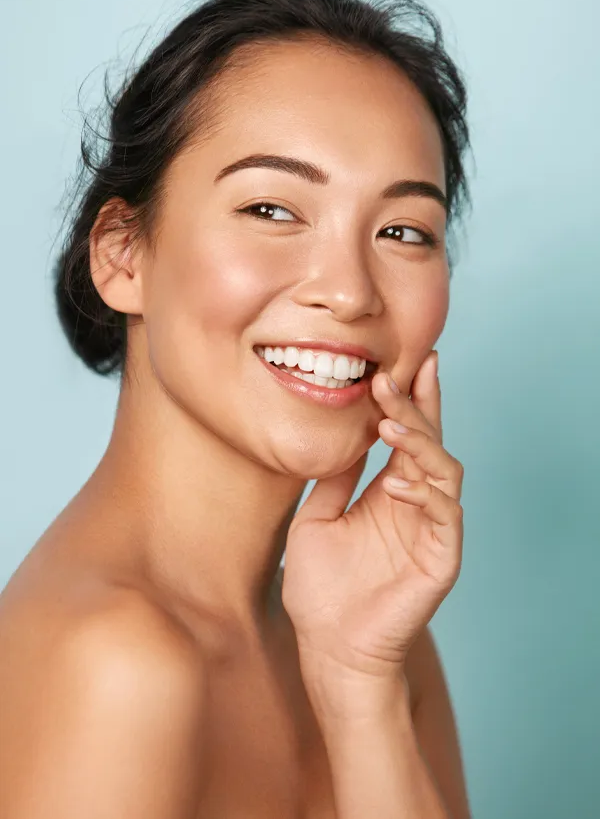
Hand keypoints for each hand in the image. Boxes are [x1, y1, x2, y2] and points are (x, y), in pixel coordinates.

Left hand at [281, 351, 463, 701]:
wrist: (328, 648)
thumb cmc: (321, 590)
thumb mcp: (315, 520)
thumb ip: (332, 480)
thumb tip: (340, 435)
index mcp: (390, 492)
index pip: (407, 437)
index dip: (408, 400)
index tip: (397, 363)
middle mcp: (416, 504)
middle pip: (429, 442)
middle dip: (414, 407)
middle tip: (388, 378)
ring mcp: (432, 529)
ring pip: (445, 470)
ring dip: (420, 442)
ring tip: (389, 424)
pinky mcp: (442, 557)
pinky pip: (445, 515)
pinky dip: (424, 493)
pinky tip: (395, 482)